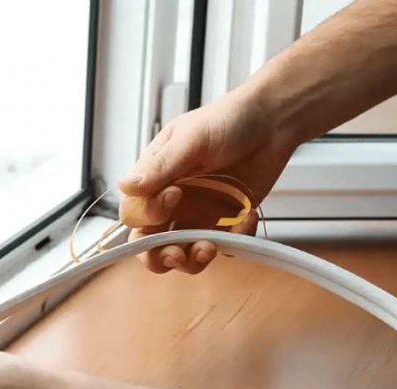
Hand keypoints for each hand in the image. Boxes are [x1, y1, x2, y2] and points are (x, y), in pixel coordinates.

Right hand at [118, 90, 298, 273]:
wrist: (272, 122)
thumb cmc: (227, 120)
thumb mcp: (191, 139)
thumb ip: (160, 167)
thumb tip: (124, 186)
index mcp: (155, 181)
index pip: (135, 214)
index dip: (148, 215)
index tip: (175, 194)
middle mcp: (173, 203)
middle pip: (150, 244)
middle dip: (158, 256)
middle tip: (176, 253)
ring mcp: (200, 216)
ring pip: (183, 255)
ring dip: (192, 260)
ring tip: (210, 247)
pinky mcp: (227, 224)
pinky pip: (224, 247)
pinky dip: (234, 241)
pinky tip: (246, 217)